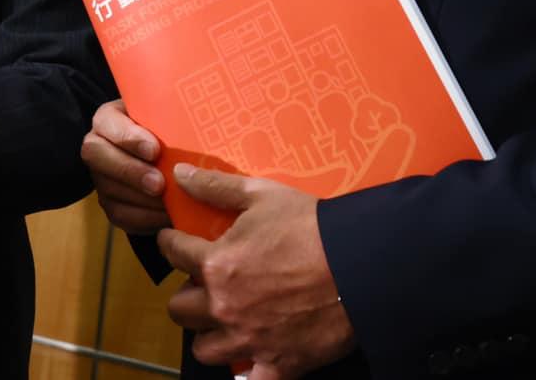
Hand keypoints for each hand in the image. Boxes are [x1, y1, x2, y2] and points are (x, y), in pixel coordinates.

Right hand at [82, 99, 171, 233]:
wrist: (168, 160)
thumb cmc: (167, 131)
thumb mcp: (166, 118)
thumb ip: (171, 118)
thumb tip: (192, 129)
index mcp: (109, 120)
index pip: (107, 122)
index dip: (128, 138)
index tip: (154, 150)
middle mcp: (98, 148)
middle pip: (98, 156)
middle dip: (130, 171)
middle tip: (159, 183)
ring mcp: (101, 179)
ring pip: (110, 190)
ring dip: (142, 199)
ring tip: (171, 201)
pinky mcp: (111, 205)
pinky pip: (122, 215)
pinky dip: (147, 218)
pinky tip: (168, 215)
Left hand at [156, 165, 353, 378]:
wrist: (363, 264)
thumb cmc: (311, 226)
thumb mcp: (260, 195)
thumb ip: (215, 187)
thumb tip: (180, 176)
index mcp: (215, 264)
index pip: (172, 253)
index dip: (172, 243)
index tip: (177, 242)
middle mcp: (223, 306)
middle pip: (179, 309)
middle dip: (188, 293)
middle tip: (206, 283)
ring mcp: (249, 340)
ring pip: (203, 348)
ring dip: (208, 333)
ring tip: (224, 318)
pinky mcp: (278, 364)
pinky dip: (248, 371)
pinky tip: (252, 356)